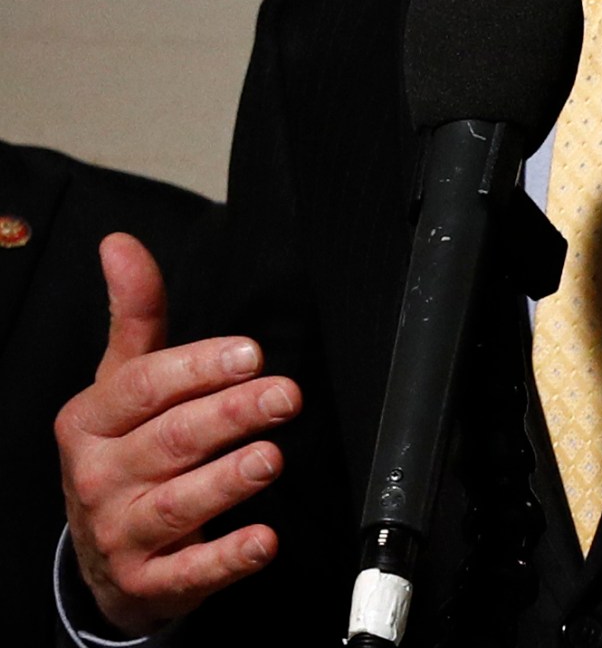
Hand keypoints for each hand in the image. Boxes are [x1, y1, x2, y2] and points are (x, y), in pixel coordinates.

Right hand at [54, 233, 301, 634]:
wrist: (103, 557)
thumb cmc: (123, 454)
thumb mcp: (120, 385)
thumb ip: (136, 318)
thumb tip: (122, 244)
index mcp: (90, 422)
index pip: (142, 388)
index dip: (196, 368)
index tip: (249, 353)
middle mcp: (99, 477)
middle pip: (169, 440)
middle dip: (229, 415)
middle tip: (285, 394)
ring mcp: (120, 532)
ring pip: (178, 504)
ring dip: (227, 480)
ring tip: (271, 457)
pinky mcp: (149, 582)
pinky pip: (190, 572)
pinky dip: (226, 558)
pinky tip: (263, 541)